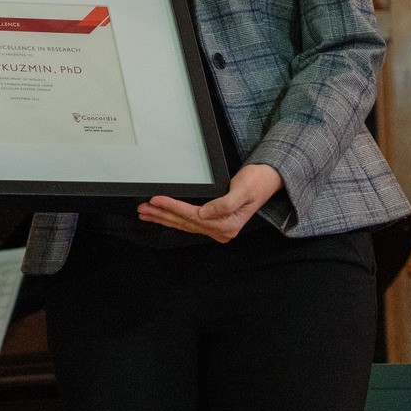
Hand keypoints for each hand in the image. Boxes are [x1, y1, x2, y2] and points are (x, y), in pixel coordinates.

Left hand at [138, 163, 282, 242]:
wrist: (268, 180)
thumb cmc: (257, 182)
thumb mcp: (242, 190)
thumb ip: (224, 204)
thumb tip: (204, 214)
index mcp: (228, 224)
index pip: (193, 216)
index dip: (173, 207)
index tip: (156, 199)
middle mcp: (222, 230)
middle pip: (185, 222)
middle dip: (162, 214)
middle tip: (142, 208)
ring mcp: (218, 229)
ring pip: (184, 225)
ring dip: (164, 218)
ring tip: (145, 213)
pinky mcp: (214, 224)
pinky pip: (190, 223)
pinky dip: (174, 219)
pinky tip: (161, 216)